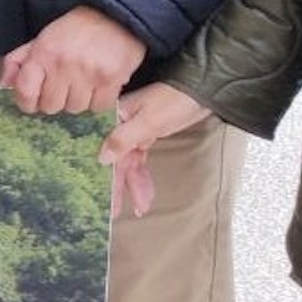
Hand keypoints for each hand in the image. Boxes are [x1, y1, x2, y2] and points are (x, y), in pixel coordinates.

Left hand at [2, 6, 146, 114]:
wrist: (114, 16)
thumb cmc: (76, 29)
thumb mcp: (42, 38)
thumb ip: (19, 60)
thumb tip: (5, 84)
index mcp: (43, 53)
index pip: (25, 91)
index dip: (26, 102)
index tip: (33, 102)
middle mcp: (63, 64)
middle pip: (51, 106)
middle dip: (55, 100)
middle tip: (63, 87)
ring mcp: (88, 73)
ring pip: (75, 109)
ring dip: (77, 101)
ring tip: (83, 83)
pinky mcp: (111, 79)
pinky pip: (98, 108)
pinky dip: (98, 101)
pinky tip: (98, 85)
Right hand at [100, 84, 214, 220]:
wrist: (202, 91)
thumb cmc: (174, 100)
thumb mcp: (149, 121)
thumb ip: (123, 138)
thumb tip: (102, 157)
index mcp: (115, 115)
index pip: (103, 146)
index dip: (101, 171)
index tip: (98, 194)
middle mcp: (121, 123)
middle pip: (116, 159)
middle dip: (118, 185)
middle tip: (115, 211)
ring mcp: (135, 131)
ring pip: (129, 163)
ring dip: (134, 185)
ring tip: (140, 208)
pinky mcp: (148, 136)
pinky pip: (140, 160)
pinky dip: (143, 176)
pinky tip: (145, 192)